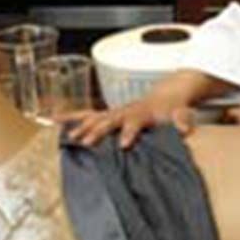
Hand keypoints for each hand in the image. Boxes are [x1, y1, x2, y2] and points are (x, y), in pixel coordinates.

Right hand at [60, 93, 193, 148]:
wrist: (166, 94)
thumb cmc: (172, 108)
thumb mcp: (182, 113)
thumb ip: (183, 120)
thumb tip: (185, 129)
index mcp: (142, 112)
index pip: (135, 122)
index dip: (129, 132)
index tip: (124, 145)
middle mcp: (125, 111)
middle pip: (109, 120)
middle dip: (97, 131)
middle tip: (86, 143)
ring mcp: (114, 112)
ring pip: (94, 117)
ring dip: (81, 126)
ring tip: (68, 137)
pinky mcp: (107, 114)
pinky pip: (86, 115)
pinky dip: (70, 117)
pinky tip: (53, 121)